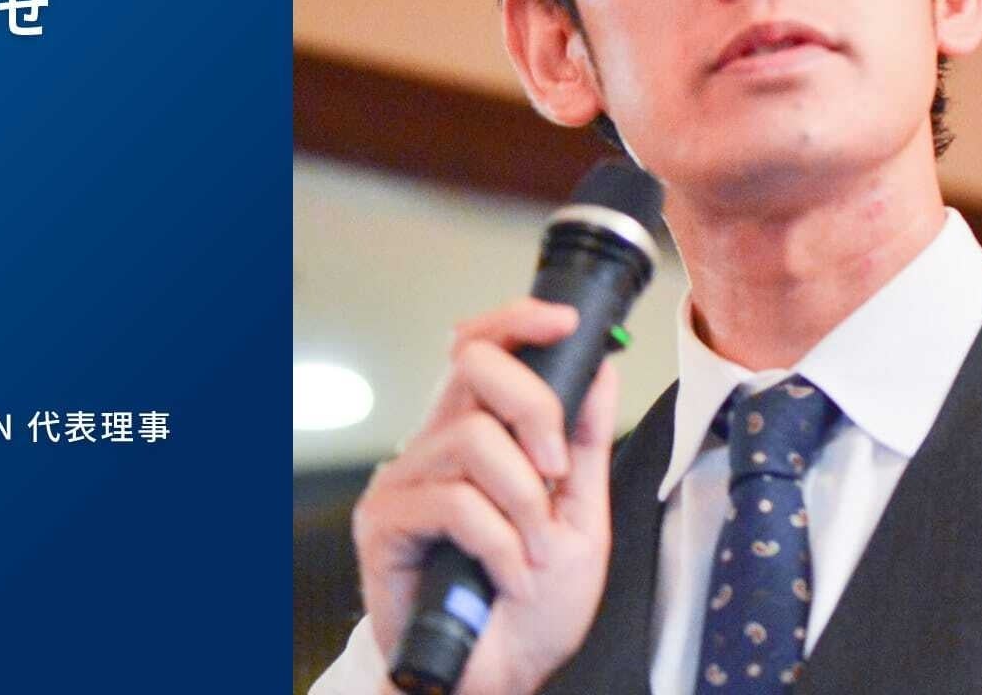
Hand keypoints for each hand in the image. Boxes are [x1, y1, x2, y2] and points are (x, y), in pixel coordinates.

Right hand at [351, 297, 622, 694]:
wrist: (501, 680)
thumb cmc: (532, 609)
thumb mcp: (580, 517)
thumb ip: (583, 443)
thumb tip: (598, 367)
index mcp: (477, 435)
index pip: (481, 349)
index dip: (517, 322)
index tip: (567, 323)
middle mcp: (433, 447)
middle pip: (474, 367)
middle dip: (535, 408)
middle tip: (555, 472)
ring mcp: (404, 483)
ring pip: (475, 442)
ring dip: (526, 504)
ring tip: (535, 552)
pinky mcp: (384, 524)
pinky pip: (455, 503)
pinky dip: (500, 543)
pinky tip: (509, 576)